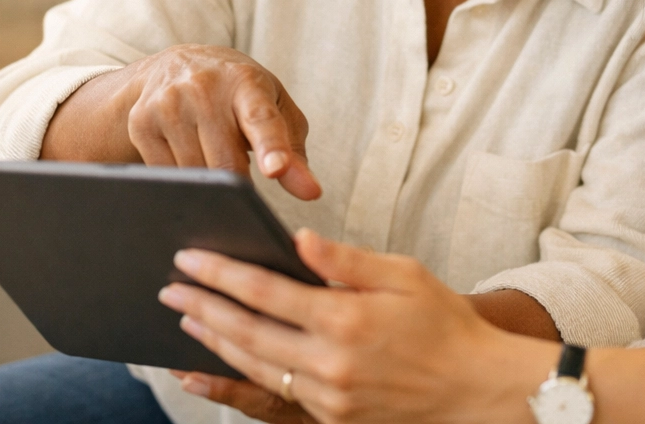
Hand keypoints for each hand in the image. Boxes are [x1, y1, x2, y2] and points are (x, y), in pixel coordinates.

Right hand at [42, 44, 320, 199]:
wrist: (177, 66)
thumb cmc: (239, 94)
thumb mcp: (275, 109)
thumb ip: (294, 151)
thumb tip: (310, 193)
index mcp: (246, 82)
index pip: (261, 119)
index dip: (271, 147)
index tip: (276, 171)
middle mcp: (204, 88)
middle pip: (225, 163)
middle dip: (239, 185)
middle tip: (244, 183)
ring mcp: (168, 104)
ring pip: (195, 175)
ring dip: (209, 183)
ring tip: (213, 156)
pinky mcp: (141, 123)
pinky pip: (166, 176)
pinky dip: (182, 180)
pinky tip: (187, 158)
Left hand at [158, 230, 551, 423]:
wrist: (475, 389)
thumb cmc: (444, 324)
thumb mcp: (404, 275)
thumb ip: (346, 260)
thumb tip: (300, 239)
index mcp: (346, 320)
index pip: (265, 291)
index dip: (221, 274)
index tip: (189, 258)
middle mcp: (330, 364)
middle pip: (247, 332)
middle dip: (202, 308)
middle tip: (169, 290)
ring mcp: (327, 398)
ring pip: (254, 367)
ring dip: (215, 342)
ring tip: (186, 321)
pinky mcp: (331, 418)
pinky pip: (274, 393)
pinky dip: (242, 373)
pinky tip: (225, 358)